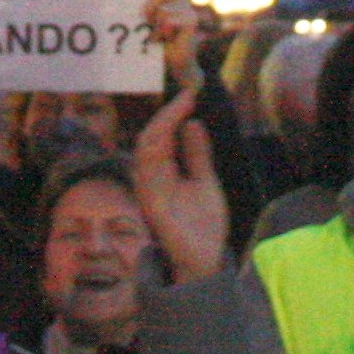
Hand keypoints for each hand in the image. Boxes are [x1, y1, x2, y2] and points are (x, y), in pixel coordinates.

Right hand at [132, 86, 231, 280]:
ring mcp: (149, 189)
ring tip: (183, 104)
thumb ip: (197, 154)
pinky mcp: (151, 200)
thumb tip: (192, 122)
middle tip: (187, 94)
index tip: (190, 94)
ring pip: (147, 146)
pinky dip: (161, 143)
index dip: (173, 113)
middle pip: (151, 136)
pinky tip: (175, 128)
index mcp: (163, 173)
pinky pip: (148, 166)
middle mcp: (151, 178)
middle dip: (168, 112)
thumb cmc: (202, 224)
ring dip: (164, 122)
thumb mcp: (204, 181)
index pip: (162, 136)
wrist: (206, 259)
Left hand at [142, 0, 200, 86]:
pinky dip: (162, 31)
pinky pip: (169, 20)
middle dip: (150, 4)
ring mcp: (188, 11)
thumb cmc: (159, 39)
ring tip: (159, 35)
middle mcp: (182, 1)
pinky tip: (166, 38)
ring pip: (163, 10)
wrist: (175, 60)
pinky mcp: (191, 22)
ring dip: (156, 25)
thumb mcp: (150, 21)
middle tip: (144, 17)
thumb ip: (146, 8)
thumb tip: (131, 0)